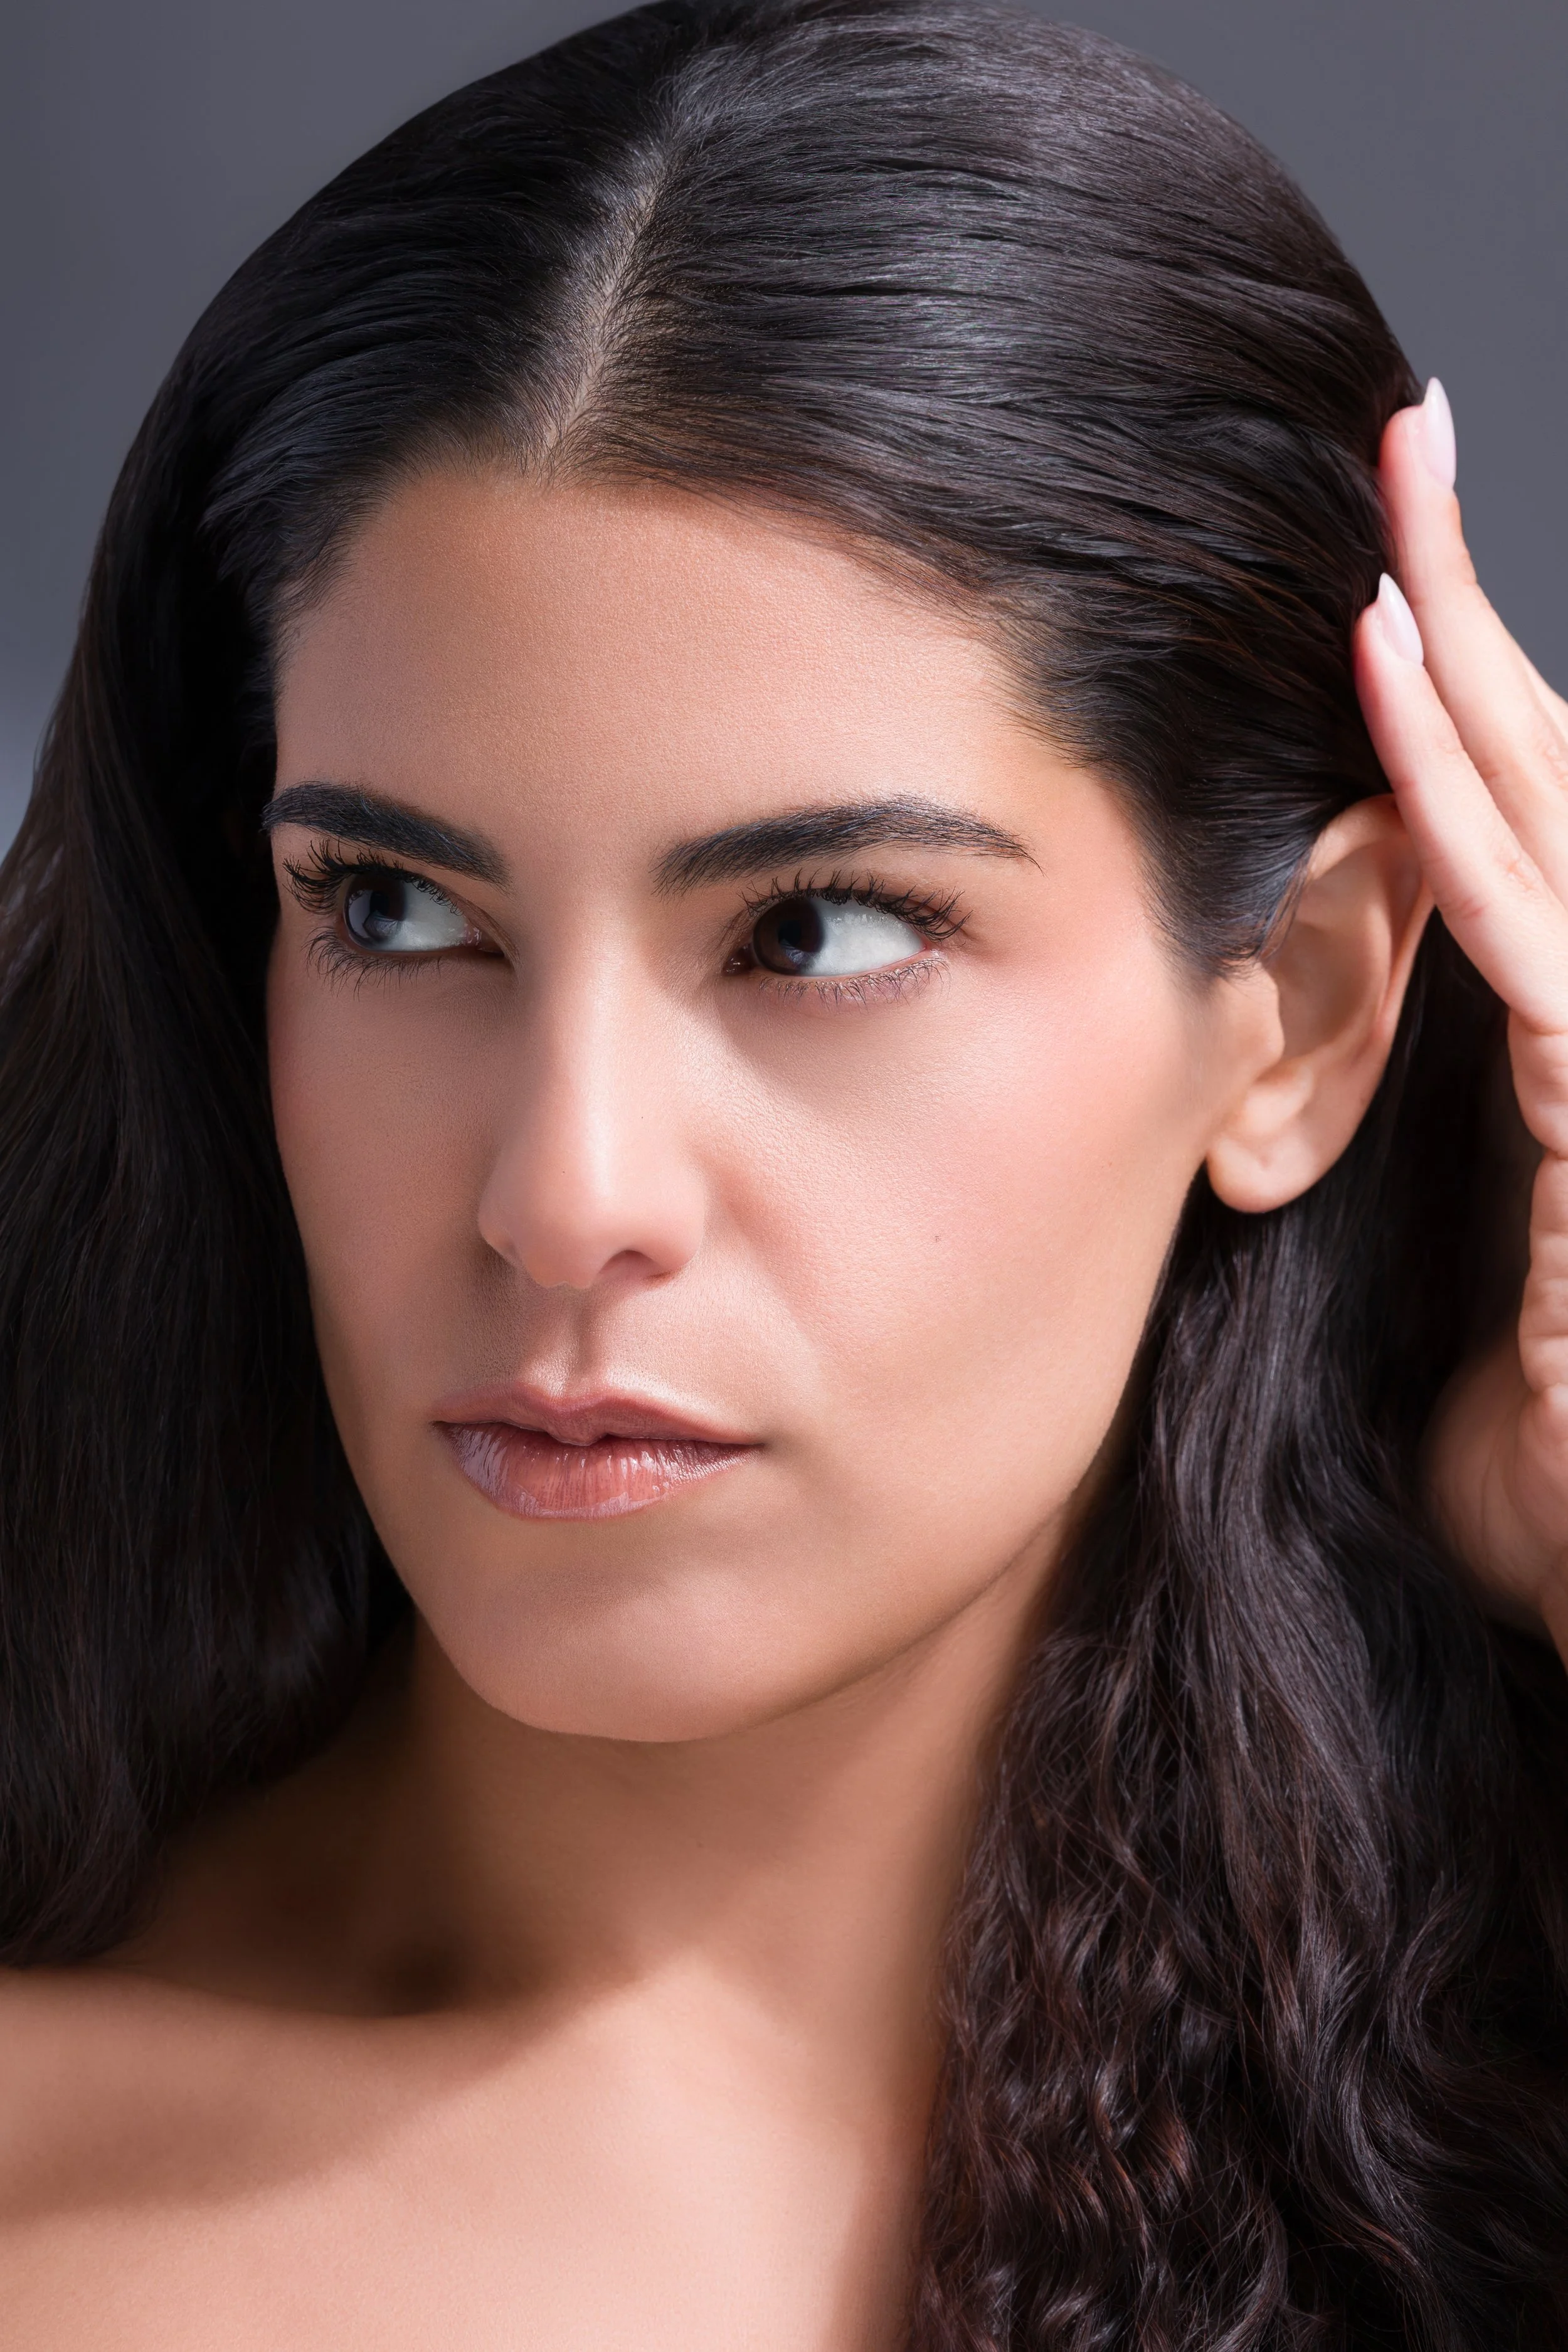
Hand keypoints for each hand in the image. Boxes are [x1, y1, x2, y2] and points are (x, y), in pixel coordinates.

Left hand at [1354, 379, 1567, 1666]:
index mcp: (1563, 1050)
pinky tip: (1397, 684)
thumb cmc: (1543, 1478)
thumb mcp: (1446, 1292)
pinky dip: (1460, 807)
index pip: (1512, 831)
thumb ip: (1385, 1191)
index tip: (1373, 569)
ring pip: (1552, 822)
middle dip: (1472, 610)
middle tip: (1401, 441)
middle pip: (1542, 780)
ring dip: (1467, 661)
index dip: (1453, 698)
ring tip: (1392, 509)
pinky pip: (1537, 933)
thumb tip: (1261, 1143)